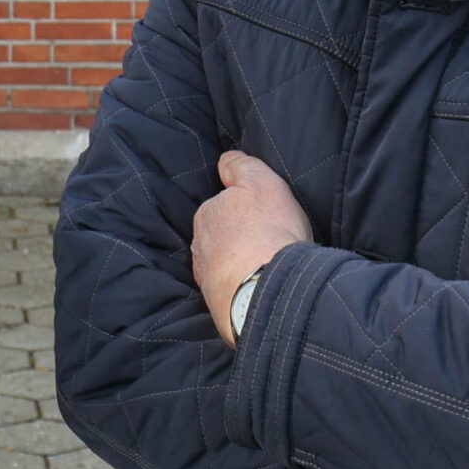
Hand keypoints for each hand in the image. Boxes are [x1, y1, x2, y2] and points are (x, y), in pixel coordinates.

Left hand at [192, 151, 312, 344]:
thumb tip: (225, 161)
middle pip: (219, 239)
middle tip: (267, 244)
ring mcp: (208, 280)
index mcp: (207, 216)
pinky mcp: (219, 307)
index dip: (242, 211)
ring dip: (240, 267)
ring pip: (224, 267)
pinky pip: (231, 292)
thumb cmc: (268, 232)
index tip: (261, 218)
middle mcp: (200, 248)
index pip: (221, 208)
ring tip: (267, 269)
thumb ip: (240, 167)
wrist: (268, 290)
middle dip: (237, 241)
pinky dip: (243, 289)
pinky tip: (261, 289)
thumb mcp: (260, 183)